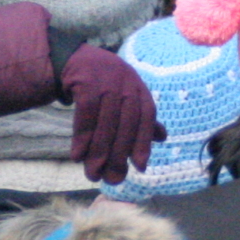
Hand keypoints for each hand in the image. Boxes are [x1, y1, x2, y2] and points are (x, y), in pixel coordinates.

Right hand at [56, 44, 164, 184]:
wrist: (76, 59)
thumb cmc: (105, 83)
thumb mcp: (126, 95)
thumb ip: (142, 116)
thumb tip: (163, 138)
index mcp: (139, 87)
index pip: (147, 116)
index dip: (144, 141)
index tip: (140, 167)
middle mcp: (126, 82)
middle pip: (125, 124)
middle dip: (119, 154)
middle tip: (112, 180)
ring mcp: (106, 81)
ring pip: (104, 123)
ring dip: (98, 152)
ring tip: (93, 175)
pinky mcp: (85, 81)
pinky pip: (85, 115)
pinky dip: (82, 138)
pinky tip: (77, 157)